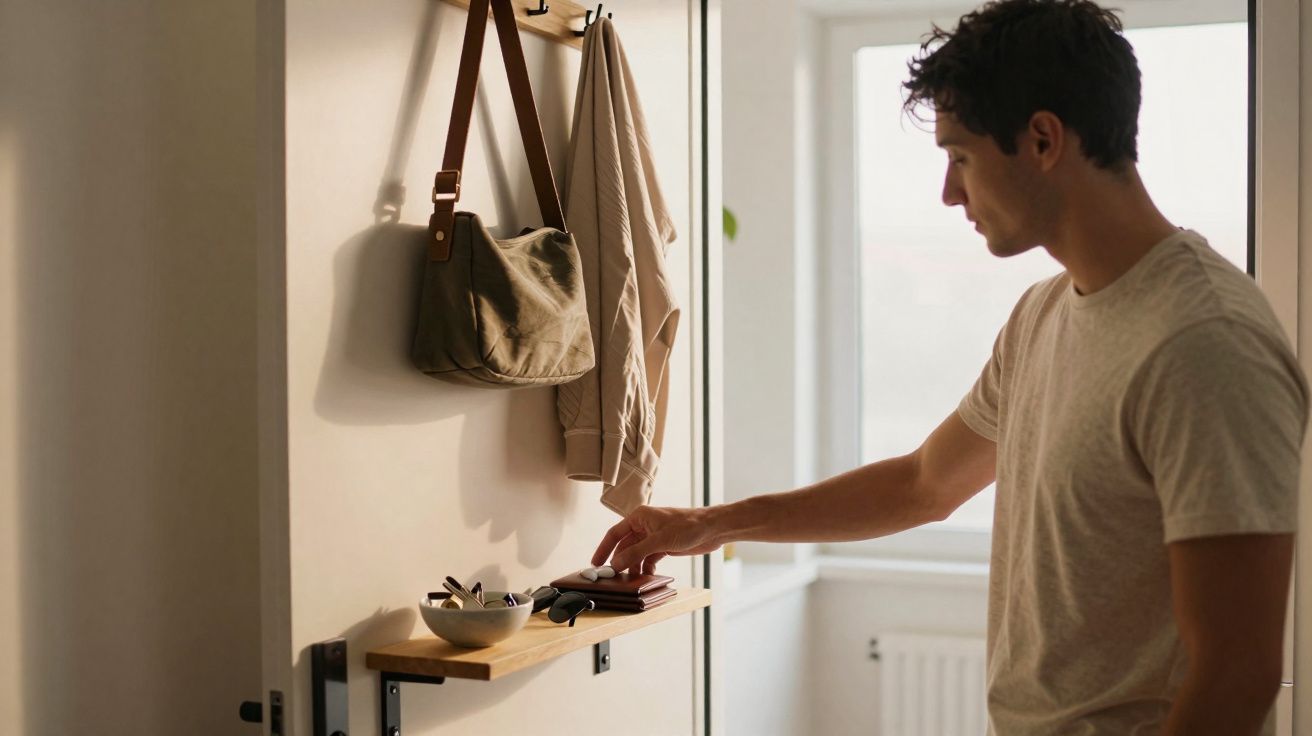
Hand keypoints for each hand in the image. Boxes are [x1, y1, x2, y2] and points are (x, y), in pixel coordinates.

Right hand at [591, 505, 722, 574]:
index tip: (595, 563)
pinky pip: (648, 559)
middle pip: (624, 546)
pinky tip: (645, 577)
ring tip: (629, 581)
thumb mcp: (659, 540)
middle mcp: (644, 526)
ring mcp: (653, 537)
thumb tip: (616, 564)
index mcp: (639, 517)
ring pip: (636, 555)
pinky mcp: (663, 547)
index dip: (604, 548)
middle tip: (612, 578)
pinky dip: (645, 568)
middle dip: (619, 561)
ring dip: (633, 567)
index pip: (615, 534)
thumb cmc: (688, 526)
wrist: (712, 529)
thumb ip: (636, 552)